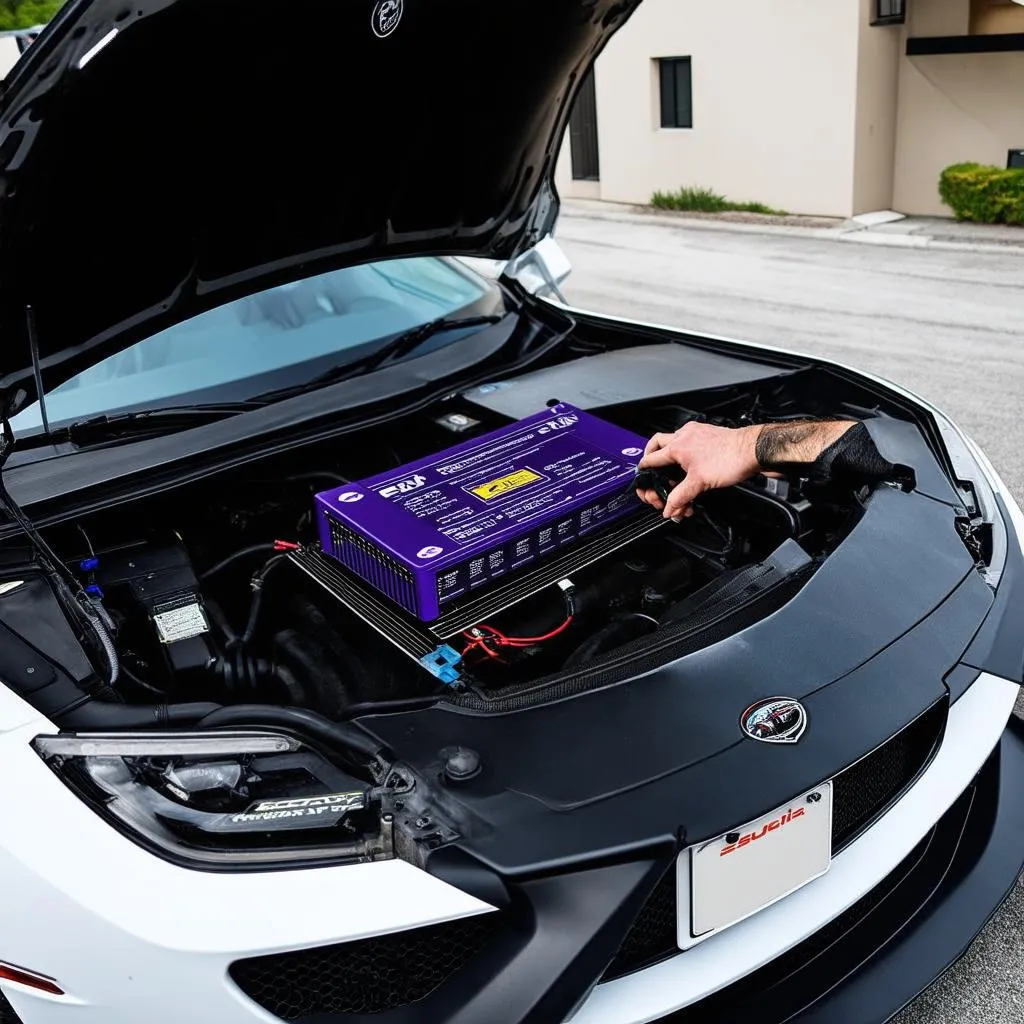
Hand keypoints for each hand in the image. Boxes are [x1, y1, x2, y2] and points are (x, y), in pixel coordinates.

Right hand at [636, 422, 761, 519]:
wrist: (753, 450)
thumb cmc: (731, 459)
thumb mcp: (699, 483)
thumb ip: (680, 497)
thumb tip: (669, 508)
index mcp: (677, 446)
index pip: (651, 459)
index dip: (644, 471)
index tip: (642, 477)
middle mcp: (684, 436)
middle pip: (657, 443)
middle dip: (651, 456)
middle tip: (650, 467)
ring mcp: (697, 433)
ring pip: (673, 441)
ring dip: (670, 456)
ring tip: (673, 471)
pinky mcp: (708, 434)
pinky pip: (689, 441)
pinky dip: (685, 453)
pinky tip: (692, 465)